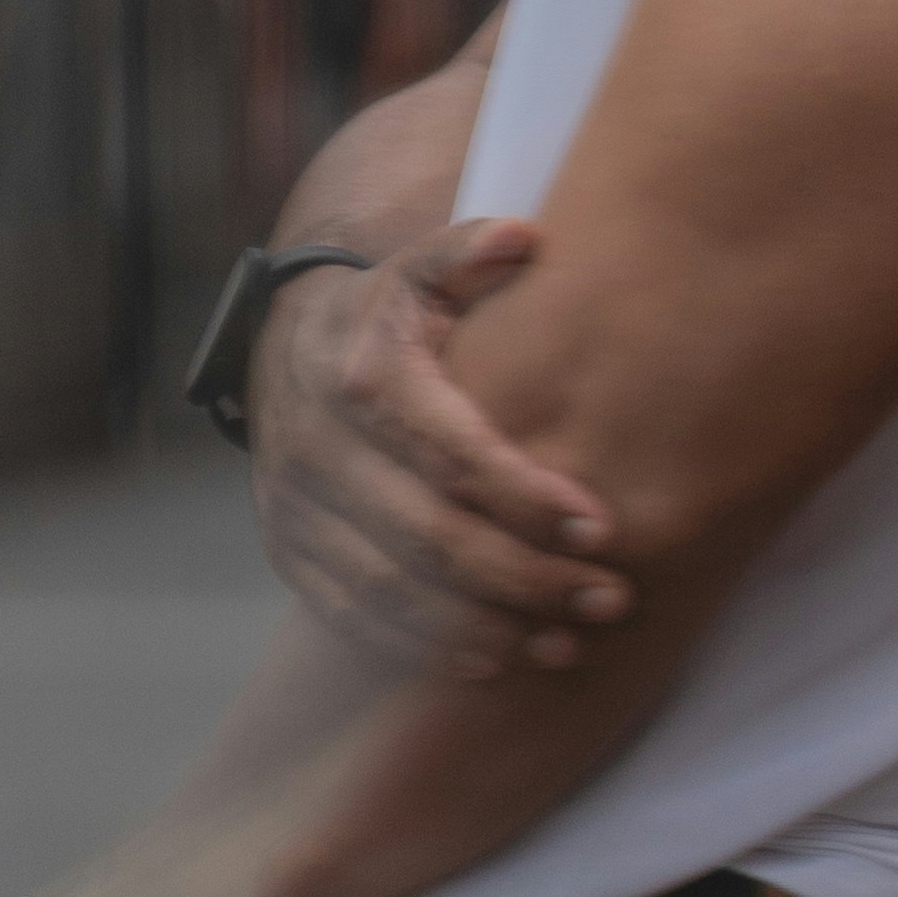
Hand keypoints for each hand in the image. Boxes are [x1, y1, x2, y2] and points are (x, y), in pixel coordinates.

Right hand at [250, 223, 636, 677]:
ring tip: (570, 643)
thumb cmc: (388, 314)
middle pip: (430, 536)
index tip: (604, 528)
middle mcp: (319, 450)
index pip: (453, 454)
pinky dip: (427, 648)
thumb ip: (468, 253)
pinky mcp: (291, 555)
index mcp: (363, 378)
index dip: (528, 498)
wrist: (286, 350)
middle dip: (527, 577)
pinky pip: (357, 617)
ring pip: (394, 591)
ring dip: (486, 628)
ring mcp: (298, 511)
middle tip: (611, 598)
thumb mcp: (419, 271)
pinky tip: (498, 660)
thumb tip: (522, 236)